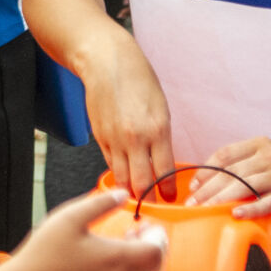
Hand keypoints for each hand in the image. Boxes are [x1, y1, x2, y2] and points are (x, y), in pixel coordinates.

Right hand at [4, 188, 164, 270]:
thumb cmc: (46, 251)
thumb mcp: (71, 216)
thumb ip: (101, 203)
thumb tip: (124, 194)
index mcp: (117, 257)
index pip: (156, 252)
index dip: (157, 236)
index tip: (145, 222)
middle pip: (154, 266)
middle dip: (153, 246)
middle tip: (140, 228)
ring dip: (141, 259)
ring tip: (125, 240)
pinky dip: (130, 270)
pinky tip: (111, 256)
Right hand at [78, 40, 177, 202]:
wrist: (106, 63)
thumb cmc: (137, 79)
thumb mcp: (161, 107)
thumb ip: (161, 137)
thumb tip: (162, 163)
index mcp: (157, 129)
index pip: (165, 172)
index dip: (168, 191)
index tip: (171, 198)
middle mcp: (135, 138)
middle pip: (142, 183)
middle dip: (149, 200)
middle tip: (154, 207)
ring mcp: (114, 140)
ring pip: (123, 179)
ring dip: (131, 192)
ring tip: (138, 199)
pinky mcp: (99, 138)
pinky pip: (110, 164)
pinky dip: (118, 175)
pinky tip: (123, 179)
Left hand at [189, 137, 270, 223]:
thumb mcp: (261, 162)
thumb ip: (238, 166)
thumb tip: (202, 182)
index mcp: (259, 145)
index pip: (225, 155)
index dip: (206, 170)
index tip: (193, 186)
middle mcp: (270, 157)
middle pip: (232, 172)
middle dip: (208, 189)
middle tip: (193, 203)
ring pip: (245, 186)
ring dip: (221, 199)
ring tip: (206, 210)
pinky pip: (266, 203)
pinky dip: (250, 209)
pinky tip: (235, 214)